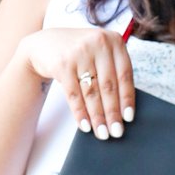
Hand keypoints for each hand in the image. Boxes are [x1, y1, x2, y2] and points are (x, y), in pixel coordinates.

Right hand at [18, 26, 135, 140]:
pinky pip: (74, 94)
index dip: (127, 98)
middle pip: (109, 86)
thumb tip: (123, 111)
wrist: (45, 44)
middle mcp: (98, 43)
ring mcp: (79, 52)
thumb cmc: (80, 54)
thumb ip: (113, 72)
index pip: (125, 75)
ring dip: (97, 116)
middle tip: (116, 132)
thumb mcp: (100, 54)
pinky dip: (80, 112)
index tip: (129, 118)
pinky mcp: (62, 63)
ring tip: (102, 133)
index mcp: (114, 41)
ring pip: (91, 92)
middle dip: (113, 113)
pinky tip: (85, 125)